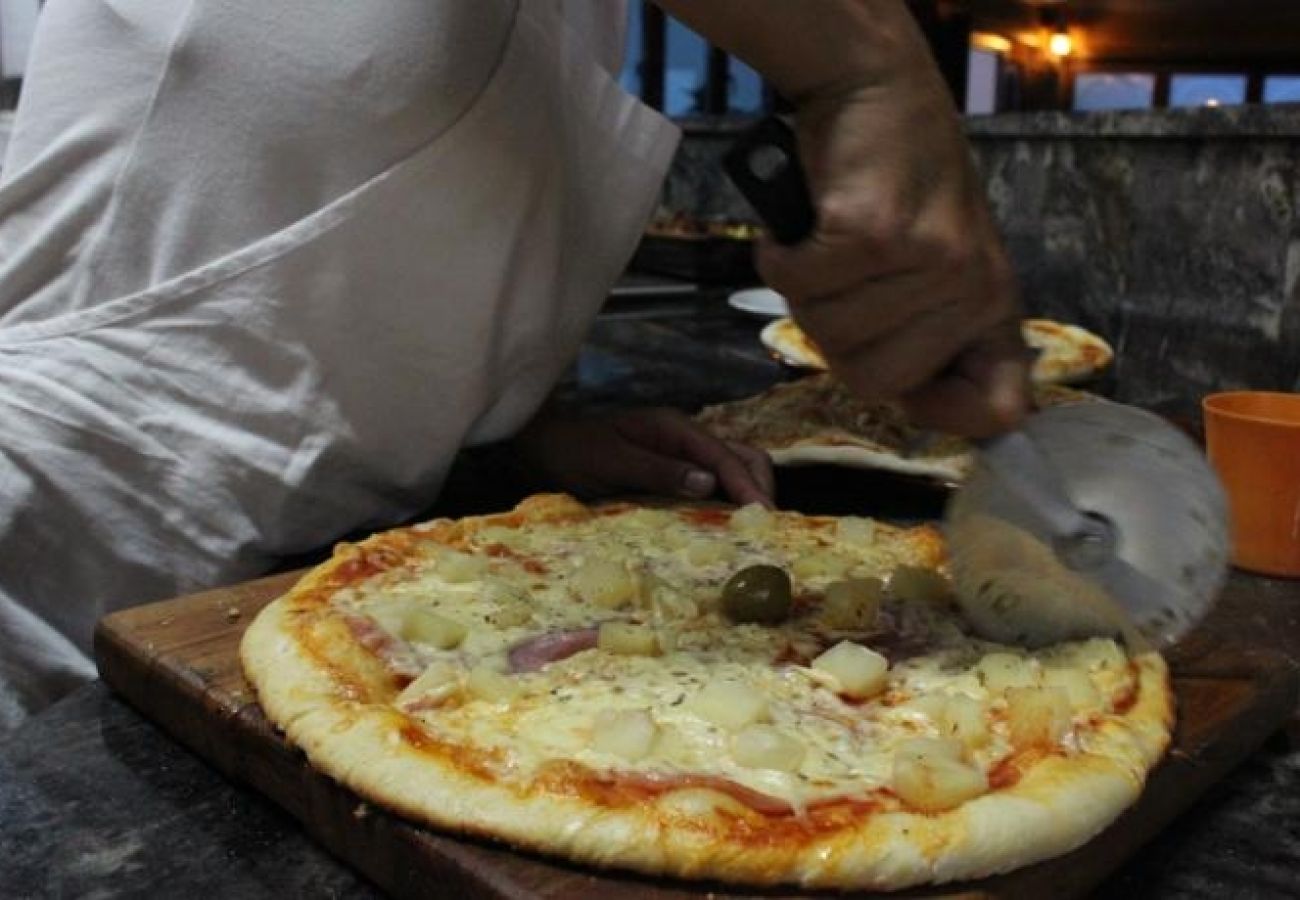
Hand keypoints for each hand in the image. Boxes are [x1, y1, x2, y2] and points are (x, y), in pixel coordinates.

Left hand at [511, 408, 773, 505]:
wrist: (544, 447)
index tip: (766, 517)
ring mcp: (681, 452)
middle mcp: (685, 436)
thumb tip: (708, 483)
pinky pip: (714, 481)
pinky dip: (731, 499)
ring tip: (756, 531)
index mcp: (674, 428)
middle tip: (768, 529)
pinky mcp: (675, 469)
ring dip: (749, 493)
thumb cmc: (573, 452)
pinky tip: (730, 525)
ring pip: (733, 467)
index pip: (725, 456)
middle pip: (742, 456)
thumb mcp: (612, 463)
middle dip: (760, 487)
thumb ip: (658, 471)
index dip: (748, 486)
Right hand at [649, 0, 1030, 436]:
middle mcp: (973, 288)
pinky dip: (781, 260)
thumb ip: (932, 334)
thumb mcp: (940, 263)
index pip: (998, 408)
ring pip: (831, 335)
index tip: (910, 388)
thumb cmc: (901, 183)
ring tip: (823, 246)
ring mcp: (929, 262)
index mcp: (994, 304)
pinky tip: (798, 231)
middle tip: (841, 285)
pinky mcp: (875, 233)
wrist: (879, 90)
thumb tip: (922, 406)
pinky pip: (801, 286)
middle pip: (874, 380)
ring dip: (804, 294)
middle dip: (837, 339)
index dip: (944, 412)